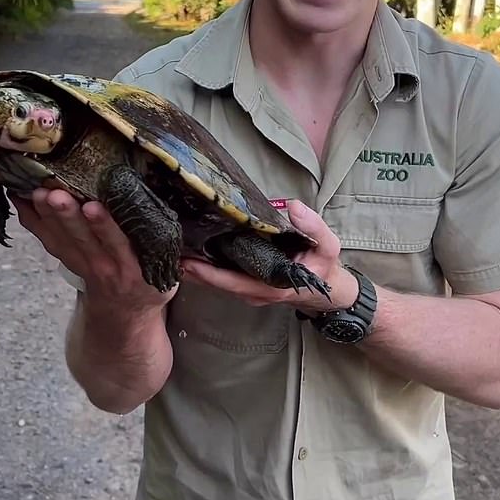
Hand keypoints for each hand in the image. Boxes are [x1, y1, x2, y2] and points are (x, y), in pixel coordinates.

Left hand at [10, 188, 177, 310]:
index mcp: (134, 267)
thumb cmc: (150, 283)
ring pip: (62, 239)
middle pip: (83, 239)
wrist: (125, 319)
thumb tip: (191, 229)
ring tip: (36, 192)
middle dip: (68, 216)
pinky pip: (48, 241)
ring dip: (47, 215)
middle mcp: (105, 266)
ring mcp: (83, 264)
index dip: (105, 226)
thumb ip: (176, 252)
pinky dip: (33, 220)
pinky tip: (19, 197)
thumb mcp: (170, 273)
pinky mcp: (68, 261)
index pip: (119, 244)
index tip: (93, 206)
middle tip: (55, 194)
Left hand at [182, 200, 358, 310]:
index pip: (235, 282)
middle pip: (219, 284)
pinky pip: (225, 280)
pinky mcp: (248, 286)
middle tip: (170, 255)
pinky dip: (208, 270)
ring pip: (219, 284)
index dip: (211, 274)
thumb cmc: (324, 266)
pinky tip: (193, 256)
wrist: (329, 289)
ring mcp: (251, 292)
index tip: (189, 263)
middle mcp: (256, 292)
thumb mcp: (328, 245)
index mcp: (273, 286)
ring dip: (198, 271)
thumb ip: (313, 226)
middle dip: (195, 272)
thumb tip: (292, 206)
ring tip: (175, 253)